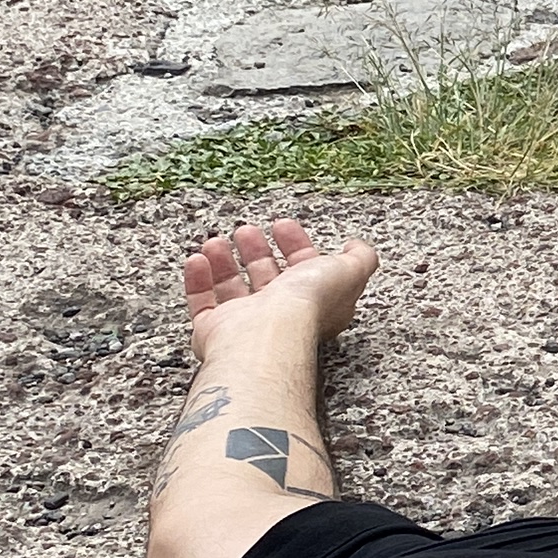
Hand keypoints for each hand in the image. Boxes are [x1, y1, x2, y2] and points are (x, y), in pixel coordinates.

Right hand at [180, 216, 378, 363]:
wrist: (267, 334)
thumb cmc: (306, 305)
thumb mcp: (348, 272)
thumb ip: (360, 258)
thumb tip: (356, 247)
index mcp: (313, 302)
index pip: (304, 269)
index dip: (296, 244)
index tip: (283, 224)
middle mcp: (279, 316)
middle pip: (266, 277)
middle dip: (256, 250)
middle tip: (247, 230)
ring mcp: (245, 325)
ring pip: (232, 288)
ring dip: (224, 260)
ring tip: (217, 241)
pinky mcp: (214, 332)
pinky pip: (201, 303)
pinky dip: (198, 280)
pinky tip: (197, 259)